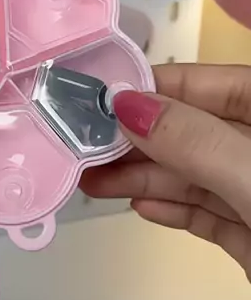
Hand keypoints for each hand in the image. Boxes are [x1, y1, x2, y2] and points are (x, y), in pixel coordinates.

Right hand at [81, 63, 250, 279]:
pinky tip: (139, 207)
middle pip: (197, 133)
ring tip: (92, 183)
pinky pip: (207, 215)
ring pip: (196, 177)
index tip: (103, 96)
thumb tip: (128, 105)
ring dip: (145, 178)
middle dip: (141, 140)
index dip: (158, 87)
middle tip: (83, 147)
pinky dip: (173, 209)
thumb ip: (196, 141)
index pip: (215, 85)